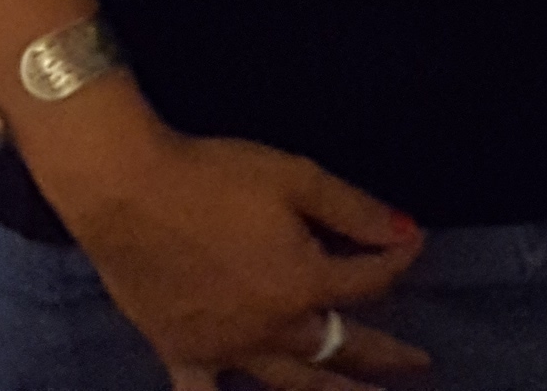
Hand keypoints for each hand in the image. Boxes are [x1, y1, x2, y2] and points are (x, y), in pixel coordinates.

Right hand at [33, 121, 425, 390]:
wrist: (127, 191)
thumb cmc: (215, 177)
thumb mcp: (297, 179)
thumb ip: (355, 211)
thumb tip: (406, 233)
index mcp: (305, 282)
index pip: (370, 280)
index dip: (398, 257)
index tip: (412, 240)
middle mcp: (272, 327)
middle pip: (340, 344)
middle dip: (384, 354)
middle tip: (419, 363)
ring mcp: (225, 348)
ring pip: (290, 383)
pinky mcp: (181, 352)